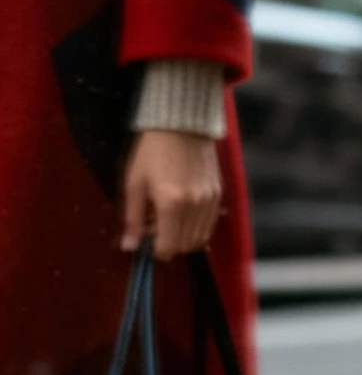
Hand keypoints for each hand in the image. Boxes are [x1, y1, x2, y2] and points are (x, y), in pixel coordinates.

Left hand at [122, 131, 222, 260]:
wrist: (181, 123)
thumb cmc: (152, 150)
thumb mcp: (134, 183)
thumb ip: (133, 218)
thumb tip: (130, 247)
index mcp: (171, 204)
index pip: (168, 247)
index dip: (155, 251)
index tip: (146, 244)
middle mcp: (194, 206)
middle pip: (185, 246)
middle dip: (169, 244)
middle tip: (155, 229)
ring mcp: (210, 201)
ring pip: (200, 238)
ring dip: (183, 237)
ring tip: (168, 220)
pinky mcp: (218, 194)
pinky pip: (210, 224)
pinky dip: (196, 227)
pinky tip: (183, 213)